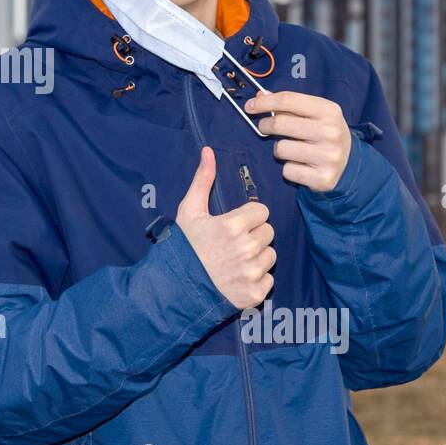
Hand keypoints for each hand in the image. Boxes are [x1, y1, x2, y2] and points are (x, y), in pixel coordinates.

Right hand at [175, 147, 274, 308]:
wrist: (174, 288)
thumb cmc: (183, 247)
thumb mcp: (189, 211)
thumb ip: (203, 180)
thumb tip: (209, 151)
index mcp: (234, 225)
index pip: (262, 212)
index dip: (248, 217)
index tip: (233, 225)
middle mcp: (247, 248)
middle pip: (268, 232)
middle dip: (254, 235)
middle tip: (233, 243)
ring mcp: (252, 272)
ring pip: (271, 255)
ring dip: (257, 257)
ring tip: (235, 261)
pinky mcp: (255, 293)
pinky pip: (269, 279)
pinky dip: (257, 280)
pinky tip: (237, 278)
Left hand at [244, 91, 350, 192]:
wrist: (349, 164)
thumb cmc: (324, 134)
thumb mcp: (314, 114)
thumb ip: (288, 105)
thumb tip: (259, 97)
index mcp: (329, 111)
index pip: (288, 100)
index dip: (264, 103)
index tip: (249, 107)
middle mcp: (331, 132)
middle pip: (280, 123)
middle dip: (265, 125)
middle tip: (264, 127)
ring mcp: (329, 156)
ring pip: (281, 149)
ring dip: (279, 150)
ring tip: (290, 149)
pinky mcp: (323, 178)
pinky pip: (288, 171)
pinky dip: (289, 169)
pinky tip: (300, 166)